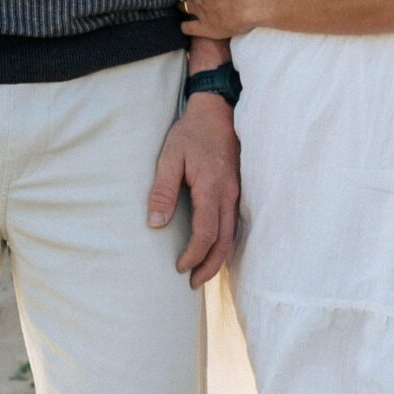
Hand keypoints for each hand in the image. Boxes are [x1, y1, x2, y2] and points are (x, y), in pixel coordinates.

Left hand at [147, 95, 239, 286]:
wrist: (217, 110)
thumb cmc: (191, 133)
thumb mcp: (169, 157)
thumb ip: (162, 190)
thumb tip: (155, 224)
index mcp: (212, 188)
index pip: (206, 233)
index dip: (194, 254)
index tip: (179, 267)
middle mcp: (230, 194)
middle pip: (224, 241)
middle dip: (210, 266)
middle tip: (193, 283)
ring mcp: (237, 192)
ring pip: (232, 235)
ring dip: (219, 257)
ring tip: (203, 272)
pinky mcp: (238, 190)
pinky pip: (235, 223)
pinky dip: (225, 242)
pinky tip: (215, 249)